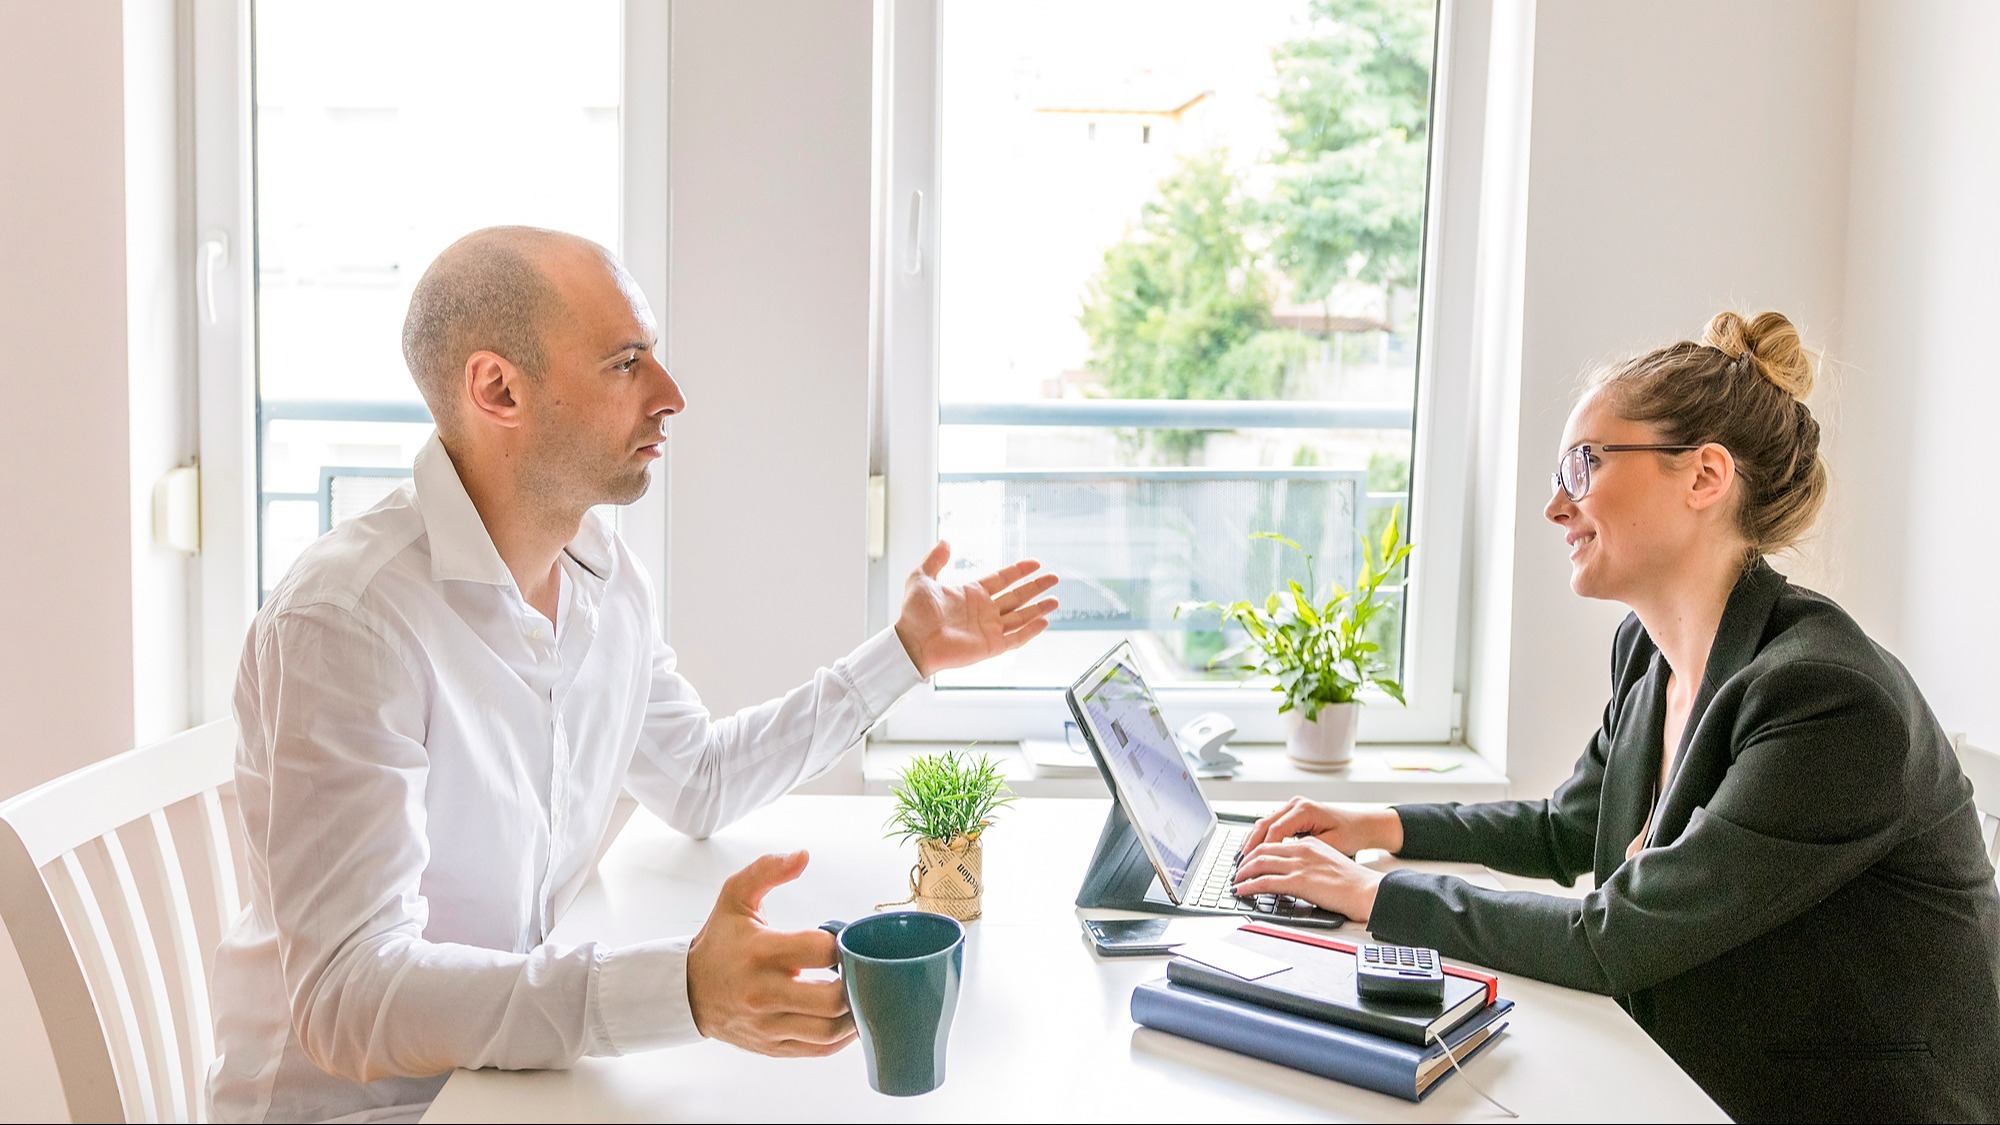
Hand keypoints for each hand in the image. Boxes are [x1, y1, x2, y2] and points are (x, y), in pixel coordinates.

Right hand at [686, 851, 855, 1057]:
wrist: (688, 990)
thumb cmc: (720, 942)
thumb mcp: (735, 896)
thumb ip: (767, 870)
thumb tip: (803, 855)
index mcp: (760, 952)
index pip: (820, 950)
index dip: (841, 944)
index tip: (844, 939)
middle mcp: (764, 992)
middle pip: (832, 998)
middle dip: (857, 982)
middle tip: (861, 968)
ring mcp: (769, 1024)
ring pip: (830, 1030)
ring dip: (855, 1013)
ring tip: (861, 992)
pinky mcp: (773, 1046)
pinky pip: (819, 1049)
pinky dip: (842, 1036)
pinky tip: (848, 1017)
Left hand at [893, 540, 1058, 677]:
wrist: (911, 641)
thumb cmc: (913, 613)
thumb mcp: (921, 577)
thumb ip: (935, 560)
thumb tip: (946, 542)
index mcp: (971, 594)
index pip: (1002, 580)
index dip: (1019, 571)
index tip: (1035, 563)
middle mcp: (983, 611)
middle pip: (1017, 597)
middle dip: (1036, 587)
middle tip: (1054, 578)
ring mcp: (988, 629)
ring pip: (1020, 617)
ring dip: (1038, 609)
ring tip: (1055, 600)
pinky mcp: (990, 647)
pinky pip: (1015, 638)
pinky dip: (1030, 631)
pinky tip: (1044, 622)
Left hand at [1233, 835, 1386, 922]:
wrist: (1367, 891)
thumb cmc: (1353, 882)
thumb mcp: (1329, 861)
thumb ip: (1310, 861)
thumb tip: (1294, 872)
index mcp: (1309, 843)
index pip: (1274, 842)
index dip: (1257, 850)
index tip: (1248, 859)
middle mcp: (1302, 849)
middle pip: (1263, 849)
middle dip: (1245, 860)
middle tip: (1237, 870)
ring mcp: (1300, 864)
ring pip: (1260, 863)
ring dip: (1243, 872)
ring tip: (1235, 881)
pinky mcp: (1299, 881)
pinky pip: (1265, 882)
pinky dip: (1249, 886)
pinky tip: (1242, 891)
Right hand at [1239, 798, 1404, 856]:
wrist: (1364, 825)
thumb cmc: (1351, 834)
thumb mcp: (1329, 846)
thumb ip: (1305, 852)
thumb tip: (1283, 864)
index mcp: (1304, 810)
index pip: (1274, 832)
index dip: (1261, 851)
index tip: (1252, 867)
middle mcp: (1296, 804)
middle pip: (1264, 825)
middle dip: (1250, 846)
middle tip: (1240, 865)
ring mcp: (1293, 806)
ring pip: (1264, 823)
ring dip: (1253, 842)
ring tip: (1243, 860)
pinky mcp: (1293, 813)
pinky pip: (1271, 825)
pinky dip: (1262, 838)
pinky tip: (1255, 852)